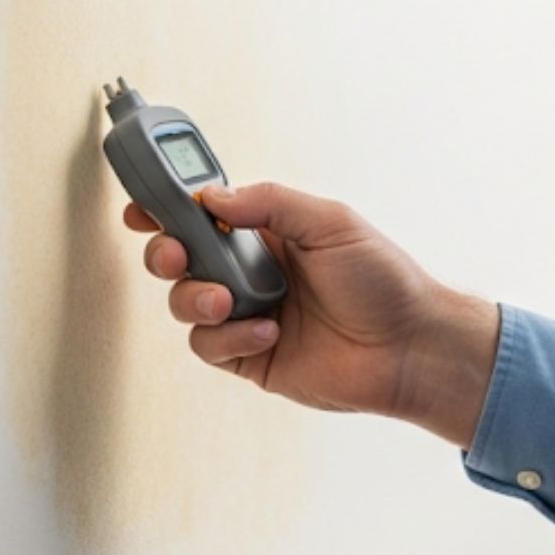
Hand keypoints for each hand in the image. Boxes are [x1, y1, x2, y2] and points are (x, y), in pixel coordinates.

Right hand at [123, 181, 499, 444]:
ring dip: (195, 298)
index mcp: (266, 234)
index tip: (142, 206)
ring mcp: (246, 315)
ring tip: (229, 300)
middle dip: (164, 253)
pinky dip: (229, 337)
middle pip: (179, 258)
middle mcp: (249, 272)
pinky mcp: (248, 357)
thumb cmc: (384, 280)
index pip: (202, 215)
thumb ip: (269, 203)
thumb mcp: (330, 221)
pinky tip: (267, 332)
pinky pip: (209, 346)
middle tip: (175, 254)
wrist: (411, 347)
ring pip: (184, 303)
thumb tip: (212, 197)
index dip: (166, 208)